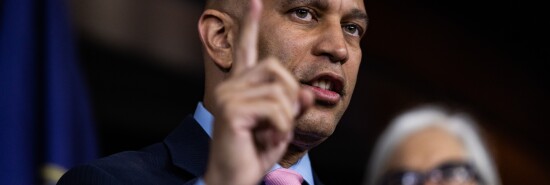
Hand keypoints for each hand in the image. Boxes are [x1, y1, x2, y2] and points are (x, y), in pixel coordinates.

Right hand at [203, 0, 312, 184]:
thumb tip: (308, 92)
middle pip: (278, 69)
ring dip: (286, 118)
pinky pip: (276, 109)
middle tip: (282, 121)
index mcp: (241, 86)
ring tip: (271, 134)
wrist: (233, 179)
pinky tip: (267, 138)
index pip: (246, 49)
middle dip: (291, 95)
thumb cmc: (254, 154)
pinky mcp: (231, 109)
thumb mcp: (282, 126)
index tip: (255, 1)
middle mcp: (231, 85)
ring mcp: (228, 95)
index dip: (250, 25)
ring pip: (280, 91)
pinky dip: (281, 127)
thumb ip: (293, 106)